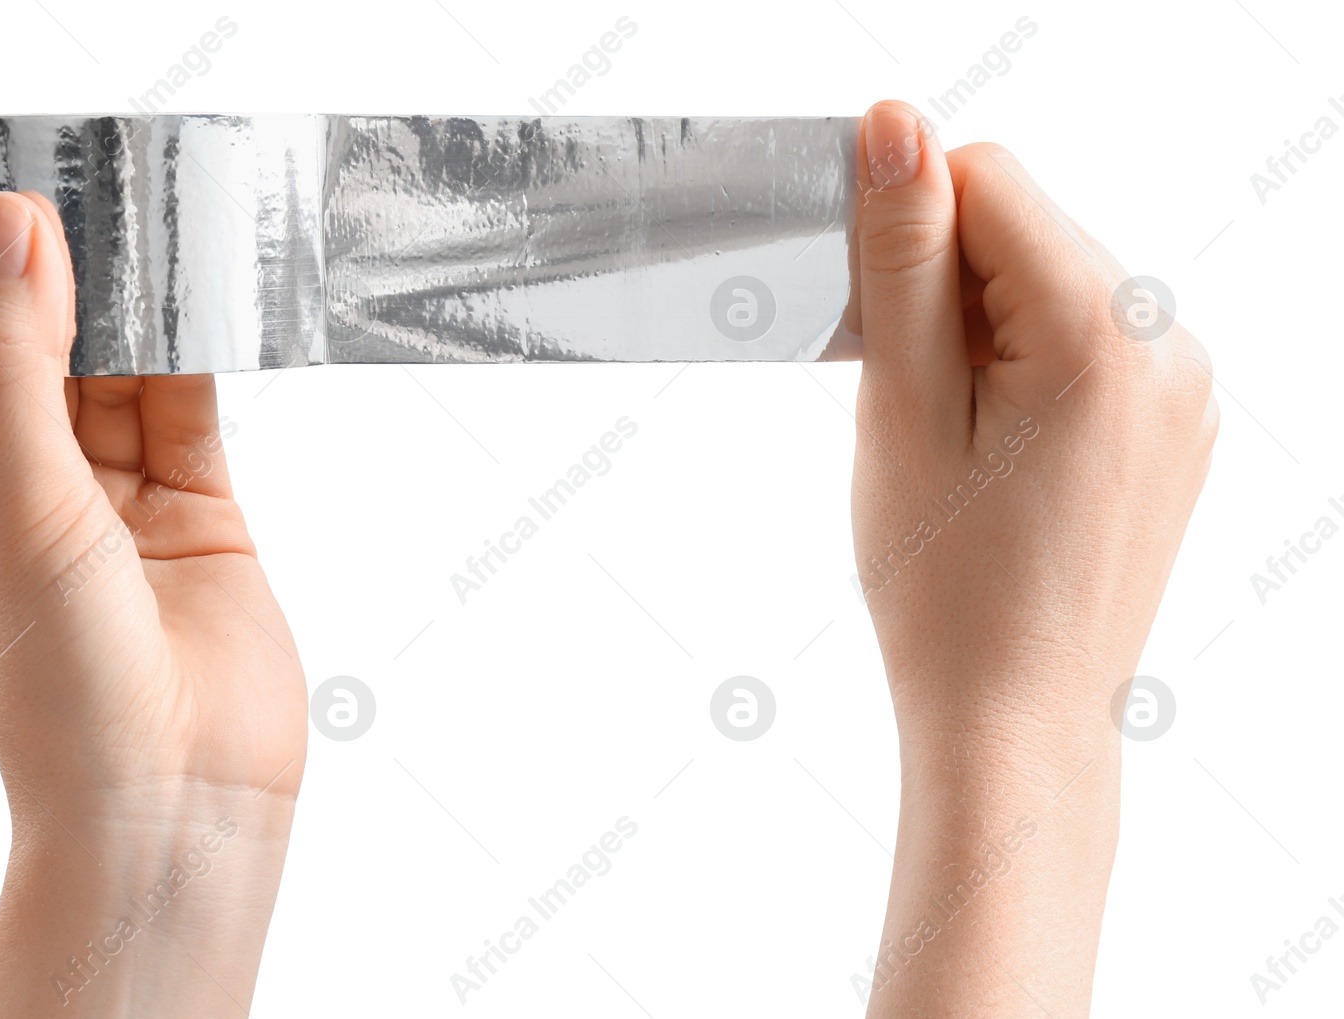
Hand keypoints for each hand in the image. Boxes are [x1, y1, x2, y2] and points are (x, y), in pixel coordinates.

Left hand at [0, 190, 306, 1016]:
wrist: (178, 800)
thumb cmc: (64, 689)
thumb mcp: (21, 506)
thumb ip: (17, 365)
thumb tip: (10, 231)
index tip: (22, 193)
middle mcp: (27, 491)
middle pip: (47, 353)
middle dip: (71, 282)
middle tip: (101, 190)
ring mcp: (115, 500)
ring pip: (124, 372)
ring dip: (138, 308)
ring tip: (156, 219)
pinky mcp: (197, 508)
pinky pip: (189, 407)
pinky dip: (197, 351)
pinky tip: (202, 293)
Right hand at [849, 101, 1214, 1014]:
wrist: (1014, 721)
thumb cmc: (945, 589)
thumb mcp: (904, 407)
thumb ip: (904, 258)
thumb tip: (897, 124)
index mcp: (1107, 331)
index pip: (988, 179)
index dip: (903, 229)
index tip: (864, 318)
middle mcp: (1170, 345)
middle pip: (1027, 229)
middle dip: (944, 282)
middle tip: (902, 393)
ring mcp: (1184, 389)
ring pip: (1055, 282)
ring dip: (980, 323)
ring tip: (946, 431)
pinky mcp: (1174, 424)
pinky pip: (1090, 341)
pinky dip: (1024, 363)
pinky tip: (989, 446)